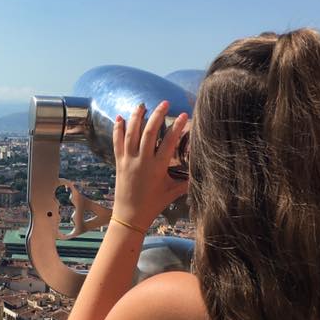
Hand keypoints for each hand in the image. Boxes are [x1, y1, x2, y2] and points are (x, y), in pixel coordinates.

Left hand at [112, 100, 189, 230]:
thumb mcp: (172, 193)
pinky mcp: (119, 162)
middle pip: (149, 132)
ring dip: (137, 117)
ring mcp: (129, 160)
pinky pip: (117, 142)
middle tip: (164, 103)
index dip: (177, 127)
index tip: (184, 115)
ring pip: (132, 134)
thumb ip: (186, 182)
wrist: (130, 216)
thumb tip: (201, 172)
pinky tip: (120, 117)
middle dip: (157, 115)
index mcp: (157, 167)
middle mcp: (142, 161)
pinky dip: (118, 129)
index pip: (169, 142)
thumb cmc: (153, 204)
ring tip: (142, 104)